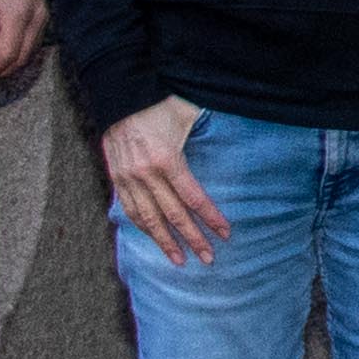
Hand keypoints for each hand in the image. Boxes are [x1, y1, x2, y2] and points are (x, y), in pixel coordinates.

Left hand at [0, 0, 47, 94]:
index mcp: (16, 15)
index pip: (6, 55)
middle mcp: (35, 20)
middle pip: (21, 59)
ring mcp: (43, 18)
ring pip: (30, 53)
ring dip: (10, 64)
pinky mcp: (44, 15)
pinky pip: (35, 43)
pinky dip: (20, 52)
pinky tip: (4, 50)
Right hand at [100, 100, 221, 268]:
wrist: (120, 97)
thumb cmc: (159, 104)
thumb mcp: (187, 114)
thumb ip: (207, 129)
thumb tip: (241, 125)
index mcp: (167, 159)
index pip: (194, 198)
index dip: (211, 218)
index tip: (225, 234)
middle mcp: (146, 173)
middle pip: (173, 215)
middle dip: (193, 239)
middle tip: (208, 259)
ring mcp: (129, 178)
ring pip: (149, 219)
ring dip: (165, 242)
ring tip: (180, 261)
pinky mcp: (117, 178)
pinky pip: (131, 209)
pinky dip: (144, 227)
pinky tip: (155, 239)